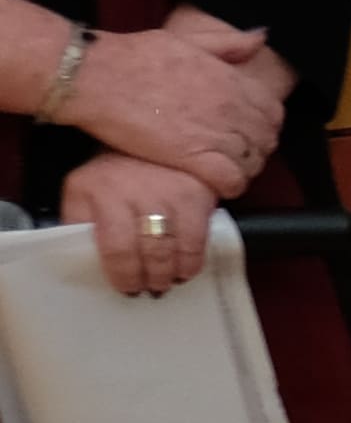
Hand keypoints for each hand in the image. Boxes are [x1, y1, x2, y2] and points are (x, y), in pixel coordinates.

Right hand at [54, 8, 282, 192]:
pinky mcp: (192, 156)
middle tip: (237, 153)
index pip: (274, 112)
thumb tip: (260, 37)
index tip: (250, 131)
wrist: (95, 75)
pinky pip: (231, 180)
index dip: (265, 125)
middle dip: (257, 149)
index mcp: (231, 80)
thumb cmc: (134, 56)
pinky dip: (231, 186)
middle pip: (266, 140)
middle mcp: (230, 107)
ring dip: (244, 169)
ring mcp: (214, 132)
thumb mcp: (186, 39)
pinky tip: (219, 184)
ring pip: (252, 162)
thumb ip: (228, 43)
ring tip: (226, 168)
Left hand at [60, 154, 217, 296]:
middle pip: (148, 252)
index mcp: (99, 192)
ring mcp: (169, 194)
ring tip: (168, 280)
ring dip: (172, 274)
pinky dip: (193, 262)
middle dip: (150, 278)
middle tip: (150, 288)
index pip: (114, 247)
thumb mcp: (84, 187)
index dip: (123, 274)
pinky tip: (186, 267)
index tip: (126, 287)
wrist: (156, 134)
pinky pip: (199, 241)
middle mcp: (134, 192)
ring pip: (175, 250)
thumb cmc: (116, 171)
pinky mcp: (197, 196)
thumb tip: (83, 257)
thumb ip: (79, 219)